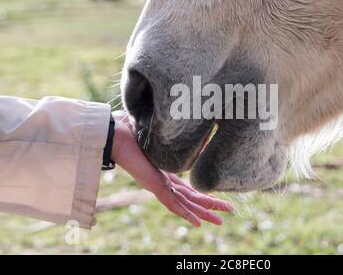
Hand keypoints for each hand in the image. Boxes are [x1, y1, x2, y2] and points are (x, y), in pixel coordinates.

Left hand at [110, 111, 232, 226]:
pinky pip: (173, 205)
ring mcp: (158, 186)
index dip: (202, 194)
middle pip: (191, 198)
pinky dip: (187, 215)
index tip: (215, 198)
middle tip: (228, 212)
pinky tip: (198, 223)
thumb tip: (186, 118)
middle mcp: (162, 181)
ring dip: (204, 213)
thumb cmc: (129, 130)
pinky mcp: (154, 187)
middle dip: (210, 206)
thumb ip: (170, 131)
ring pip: (185, 204)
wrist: (114, 133)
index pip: (187, 187)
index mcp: (163, 171)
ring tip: (221, 221)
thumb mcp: (157, 132)